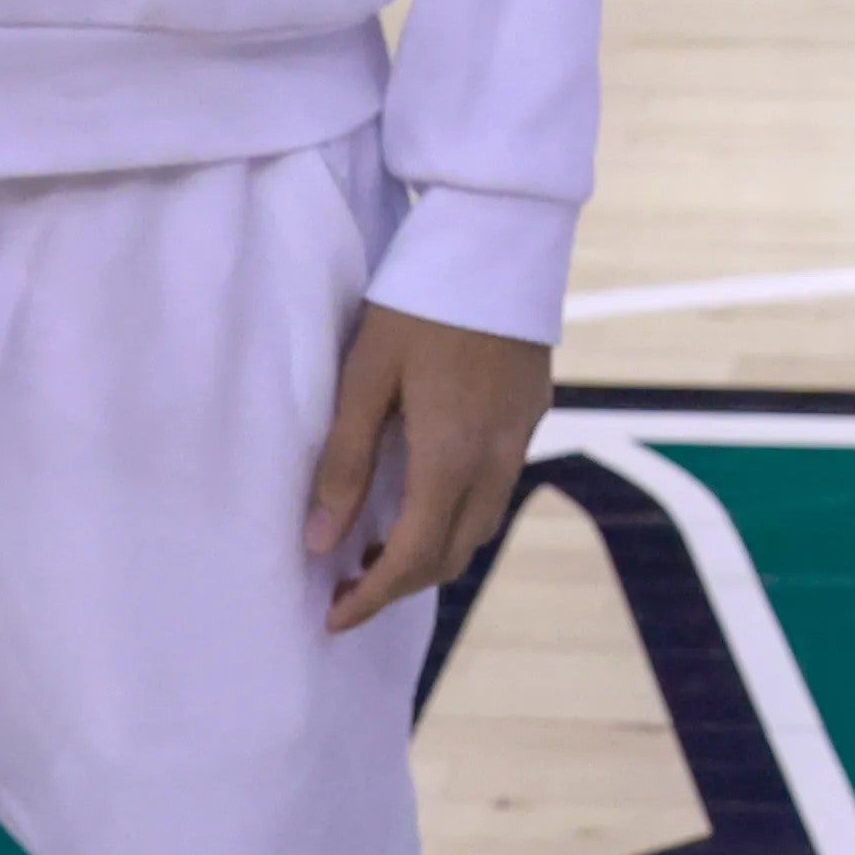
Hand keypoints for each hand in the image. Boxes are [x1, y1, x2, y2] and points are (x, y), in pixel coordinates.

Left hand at [304, 301, 552, 634]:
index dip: (372, 597)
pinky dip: (461, 511)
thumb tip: (320, 543)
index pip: (412, 556)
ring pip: (482, 524)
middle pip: (453, 553)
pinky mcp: (534, 410)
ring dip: (434, 550)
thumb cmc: (419, 300)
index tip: (333, 617)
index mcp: (450, 455)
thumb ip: (344, 462)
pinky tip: (427, 487)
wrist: (498, 237)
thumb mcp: (365, 376)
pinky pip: (499, 486)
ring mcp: (523, 434)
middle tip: (350, 585)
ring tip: (382, 542)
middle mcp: (496, 457)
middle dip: (401, 583)